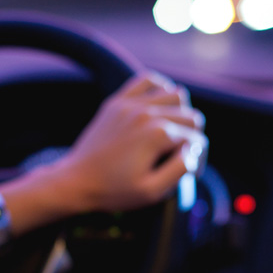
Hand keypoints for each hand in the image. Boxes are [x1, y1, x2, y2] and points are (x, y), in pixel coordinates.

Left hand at [51, 71, 205, 212]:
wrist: (76, 181)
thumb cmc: (114, 190)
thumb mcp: (152, 191)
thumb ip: (180, 169)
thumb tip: (193, 149)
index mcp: (158, 134)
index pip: (197, 139)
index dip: (196, 160)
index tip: (186, 175)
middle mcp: (146, 113)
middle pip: (190, 116)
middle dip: (191, 137)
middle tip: (179, 158)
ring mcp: (130, 104)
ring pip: (176, 94)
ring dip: (179, 113)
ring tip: (171, 135)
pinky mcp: (117, 102)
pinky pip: (147, 80)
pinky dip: (159, 88)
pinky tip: (158, 108)